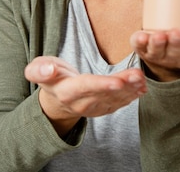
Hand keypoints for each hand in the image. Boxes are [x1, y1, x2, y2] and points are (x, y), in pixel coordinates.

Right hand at [24, 56, 146, 135]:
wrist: (55, 98)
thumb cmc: (50, 77)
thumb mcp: (37, 69)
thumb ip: (39, 70)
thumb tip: (48, 70)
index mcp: (66, 92)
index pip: (86, 87)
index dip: (102, 85)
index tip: (118, 81)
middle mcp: (81, 103)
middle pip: (105, 93)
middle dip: (123, 85)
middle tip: (138, 75)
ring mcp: (93, 108)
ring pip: (115, 99)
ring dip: (131, 90)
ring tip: (143, 79)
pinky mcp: (103, 108)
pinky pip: (119, 103)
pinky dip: (131, 96)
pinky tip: (142, 87)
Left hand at [129, 24, 179, 81]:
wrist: (171, 46)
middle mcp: (176, 56)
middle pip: (177, 51)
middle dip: (177, 43)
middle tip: (177, 33)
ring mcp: (158, 53)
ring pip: (158, 50)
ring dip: (158, 44)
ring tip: (159, 36)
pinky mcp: (143, 48)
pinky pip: (139, 47)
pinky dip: (139, 42)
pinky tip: (140, 37)